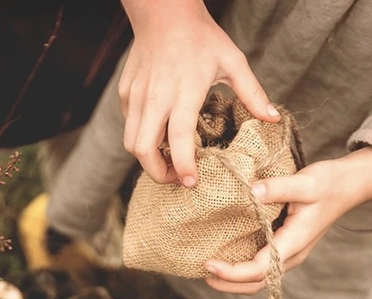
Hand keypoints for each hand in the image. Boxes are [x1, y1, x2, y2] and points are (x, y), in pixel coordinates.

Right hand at [119, 0, 278, 184]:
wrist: (163, 12)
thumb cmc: (201, 37)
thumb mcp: (232, 61)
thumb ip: (252, 93)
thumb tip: (273, 117)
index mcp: (183, 92)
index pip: (177, 139)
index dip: (183, 166)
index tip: (192, 182)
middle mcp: (155, 98)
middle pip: (143, 151)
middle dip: (159, 173)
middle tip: (178, 177)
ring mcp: (136, 97)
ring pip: (131, 143)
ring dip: (148, 159)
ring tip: (168, 159)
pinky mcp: (125, 94)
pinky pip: (129, 126)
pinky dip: (142, 138)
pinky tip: (159, 134)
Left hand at [204, 149, 371, 294]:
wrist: (348, 186)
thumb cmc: (330, 183)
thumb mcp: (306, 181)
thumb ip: (278, 188)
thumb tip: (250, 191)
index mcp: (294, 244)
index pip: (258, 270)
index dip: (231, 273)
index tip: (208, 264)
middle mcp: (291, 256)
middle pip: (255, 284)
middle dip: (227, 284)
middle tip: (202, 272)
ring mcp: (288, 255)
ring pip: (258, 280)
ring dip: (232, 281)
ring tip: (208, 270)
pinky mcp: (285, 249)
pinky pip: (261, 268)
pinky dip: (240, 270)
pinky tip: (225, 257)